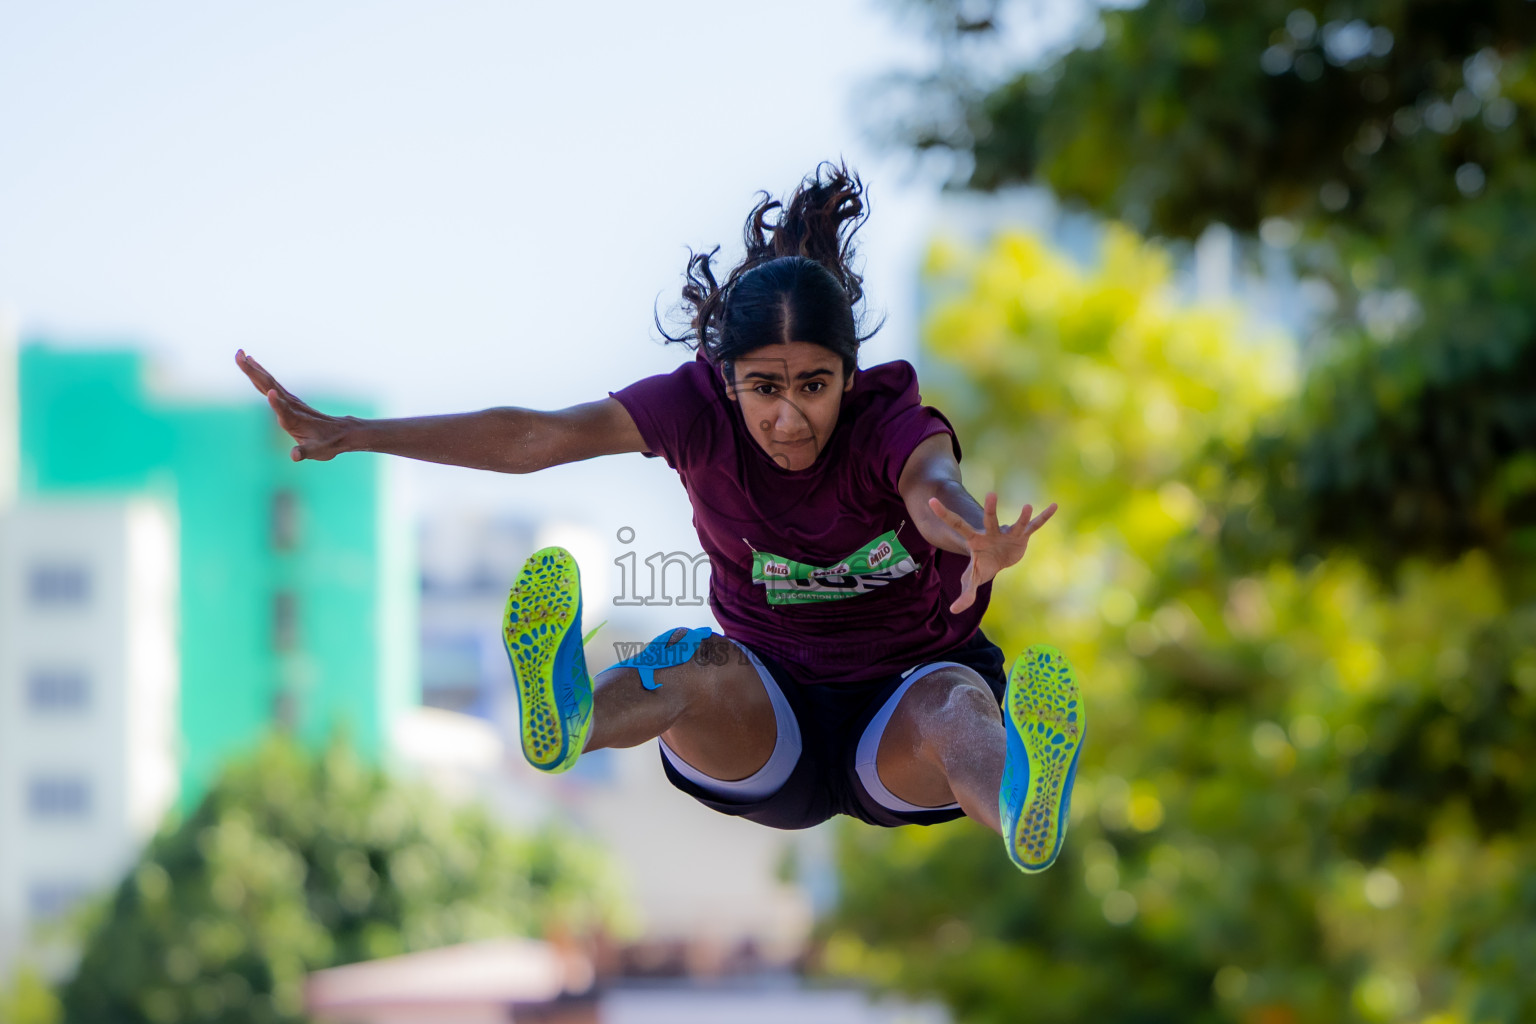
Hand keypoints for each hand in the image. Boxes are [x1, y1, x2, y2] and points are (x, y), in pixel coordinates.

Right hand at [235, 350, 351, 461]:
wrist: (340, 433)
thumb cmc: (327, 444)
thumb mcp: (317, 452)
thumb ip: (303, 453)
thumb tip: (294, 456)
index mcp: (294, 420)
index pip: (284, 411)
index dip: (277, 404)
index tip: (271, 393)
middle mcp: (290, 406)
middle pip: (269, 387)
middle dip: (253, 373)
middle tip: (239, 356)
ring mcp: (289, 400)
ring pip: (268, 381)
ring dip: (253, 368)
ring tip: (241, 354)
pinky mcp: (288, 400)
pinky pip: (270, 383)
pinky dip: (260, 373)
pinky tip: (253, 364)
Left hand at [927, 493, 1056, 613]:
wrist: (999, 560)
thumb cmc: (982, 566)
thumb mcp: (972, 580)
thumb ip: (965, 594)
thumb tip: (954, 610)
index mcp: (975, 540)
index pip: (957, 525)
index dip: (944, 514)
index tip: (931, 501)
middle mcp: (991, 532)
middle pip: (990, 520)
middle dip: (990, 509)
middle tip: (992, 494)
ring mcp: (1007, 533)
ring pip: (1016, 524)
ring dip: (1022, 517)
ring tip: (1028, 506)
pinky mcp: (1022, 536)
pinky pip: (1034, 527)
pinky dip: (1044, 517)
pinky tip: (1054, 506)